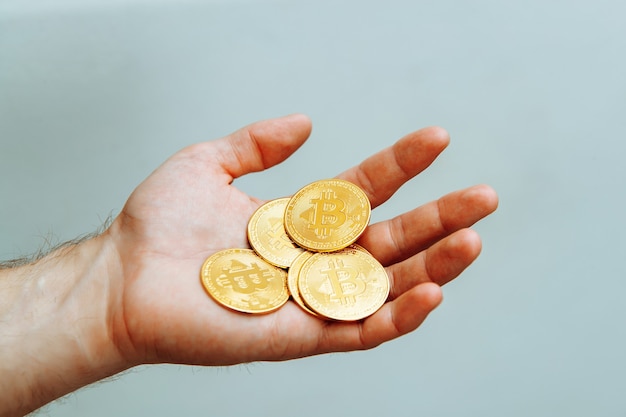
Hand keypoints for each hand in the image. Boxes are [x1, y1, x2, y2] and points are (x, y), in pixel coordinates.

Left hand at [105, 114, 497, 366]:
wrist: (122, 278)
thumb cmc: (157, 227)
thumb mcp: (207, 163)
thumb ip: (256, 143)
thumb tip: (305, 122)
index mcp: (297, 222)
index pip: (363, 190)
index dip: (400, 165)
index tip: (435, 139)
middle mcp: (311, 260)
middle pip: (389, 240)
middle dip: (438, 219)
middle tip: (482, 197)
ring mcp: (309, 298)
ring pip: (386, 286)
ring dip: (433, 267)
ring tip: (472, 240)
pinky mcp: (299, 335)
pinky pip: (359, 329)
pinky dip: (397, 314)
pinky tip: (431, 292)